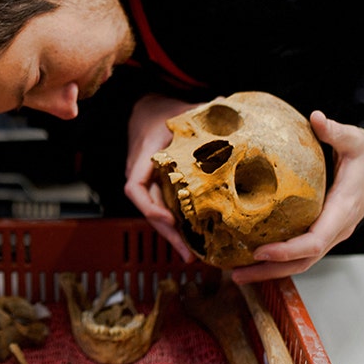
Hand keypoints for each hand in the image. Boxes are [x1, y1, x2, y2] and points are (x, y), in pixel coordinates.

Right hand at [123, 93, 196, 261]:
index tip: (169, 220)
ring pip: (155, 213)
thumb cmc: (164, 110)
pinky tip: (192, 238)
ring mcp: (147, 181)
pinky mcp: (156, 186)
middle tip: (187, 254)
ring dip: (171, 235)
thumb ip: (205, 110)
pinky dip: (175, 224)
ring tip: (191, 256)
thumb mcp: (183, 110)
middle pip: (148, 209)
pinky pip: (162, 208)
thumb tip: (227, 107)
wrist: (146, 109)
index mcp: (144, 155)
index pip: (135, 187)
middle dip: (166, 233)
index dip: (150, 207)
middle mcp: (141, 172)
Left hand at [230, 110, 363, 283]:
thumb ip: (334, 131)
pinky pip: (301, 252)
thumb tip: (316, 118)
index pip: (315, 241)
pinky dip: (278, 260)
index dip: (287, 250)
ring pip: (301, 262)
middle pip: (303, 261)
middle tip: (236, 274)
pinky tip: (254, 258)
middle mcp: (337, 229)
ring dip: (270, 270)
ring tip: (238, 273)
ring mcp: (331, 233)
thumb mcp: (354, 139)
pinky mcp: (323, 231)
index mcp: (343, 210)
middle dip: (270, 270)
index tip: (260, 250)